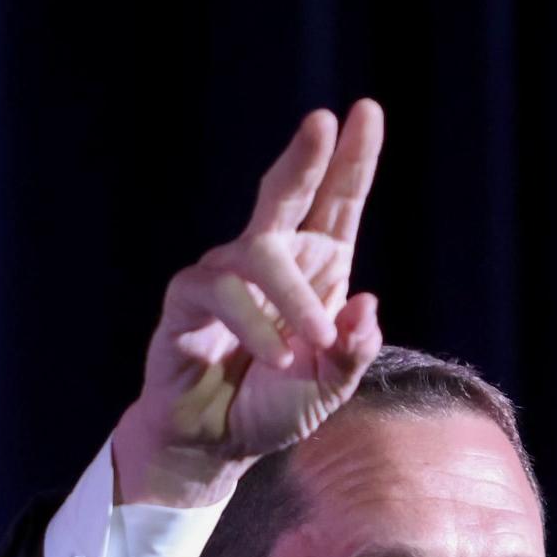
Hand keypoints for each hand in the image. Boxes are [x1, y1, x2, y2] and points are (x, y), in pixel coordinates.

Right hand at [111, 102, 385, 512]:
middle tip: (323, 120)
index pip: (336, 203)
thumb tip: (367, 304)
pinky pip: (222, 293)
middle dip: (306, 157)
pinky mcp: (189, 299)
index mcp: (315, 271)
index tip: (366, 111)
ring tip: (313, 346)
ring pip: (260, 253)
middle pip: (289, 193)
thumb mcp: (330, 390)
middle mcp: (271, 260)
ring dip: (294, 298)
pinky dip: (256, 325)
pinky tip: (277, 356)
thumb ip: (353, 353)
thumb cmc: (271, 409)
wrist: (213, 445)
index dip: (351, 159)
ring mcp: (227, 274)